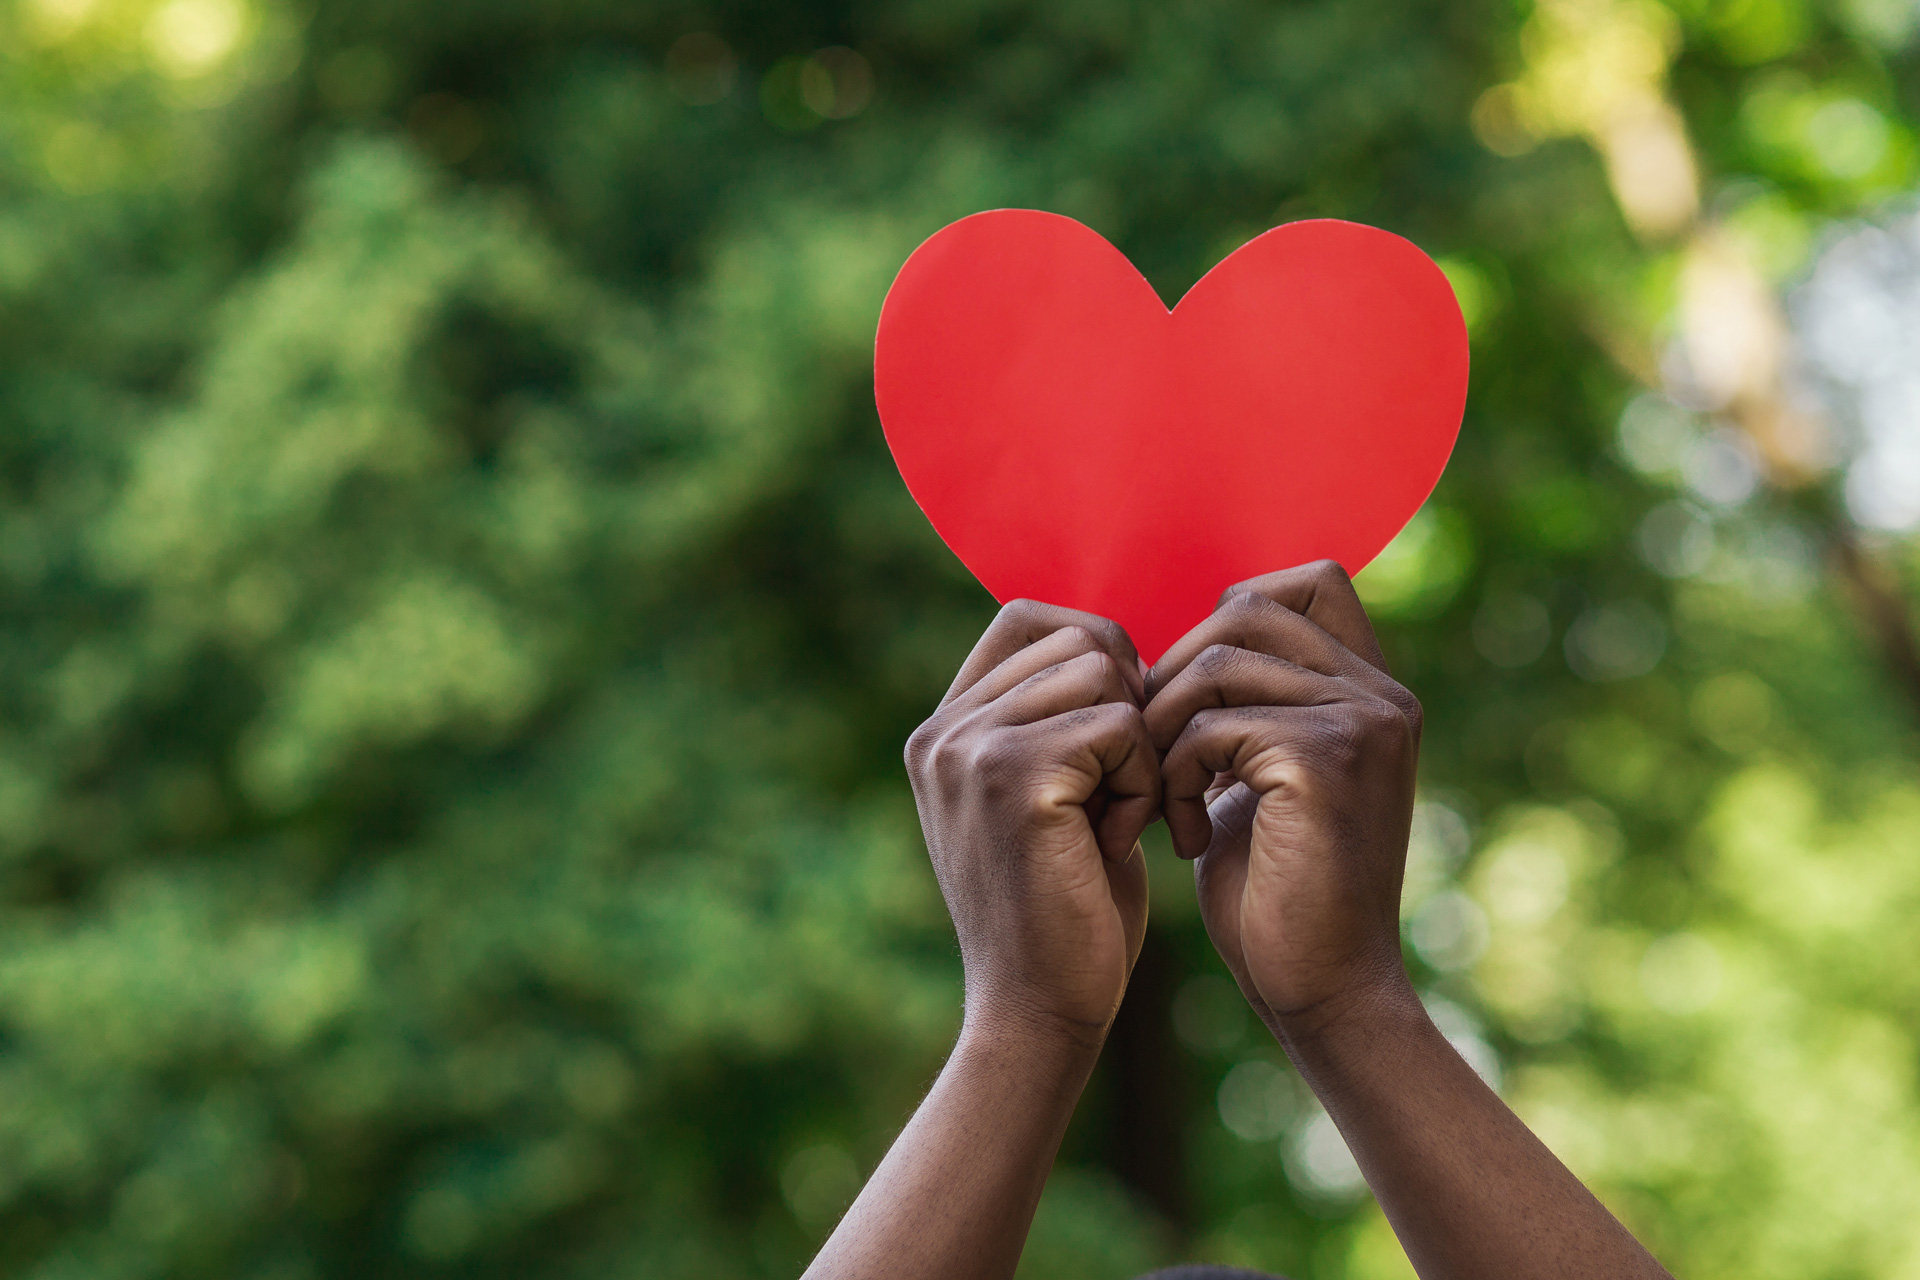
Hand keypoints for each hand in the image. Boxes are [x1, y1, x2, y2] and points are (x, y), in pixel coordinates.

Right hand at [906, 601, 1161, 1041]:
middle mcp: (942, 730)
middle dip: (1128, 707)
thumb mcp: (1052, 797)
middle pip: (1080, 639)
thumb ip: (1057, 720)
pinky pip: (1120, 724)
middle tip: (1121, 794)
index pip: (1031, 616)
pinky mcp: (1012, 777)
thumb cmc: (1068, 911)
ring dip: (1138, 747)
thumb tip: (1116, 645)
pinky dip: (1142, 783)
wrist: (1041, 1013)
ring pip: (1104, 673)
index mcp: (944, 729)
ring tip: (1117, 820)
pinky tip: (1121, 842)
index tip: (1121, 736)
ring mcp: (968, 749)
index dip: (1100, 654)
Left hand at [1144, 561, 1420, 1033]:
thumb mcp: (1262, 778)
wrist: (1322, 993)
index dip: (1228, 616)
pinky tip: (1183, 835)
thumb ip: (1247, 708)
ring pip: (1214, 662)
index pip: (1305, 580)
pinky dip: (1172, 776)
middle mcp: (1381, 694)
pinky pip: (1209, 725)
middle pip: (1247, 606)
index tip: (1189, 702)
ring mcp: (1361, 722)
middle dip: (1176, 672)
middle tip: (1153, 750)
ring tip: (1162, 799)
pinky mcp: (1324, 760)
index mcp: (1372, 691)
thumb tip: (1182, 647)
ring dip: (1163, 730)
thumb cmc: (1277, 894)